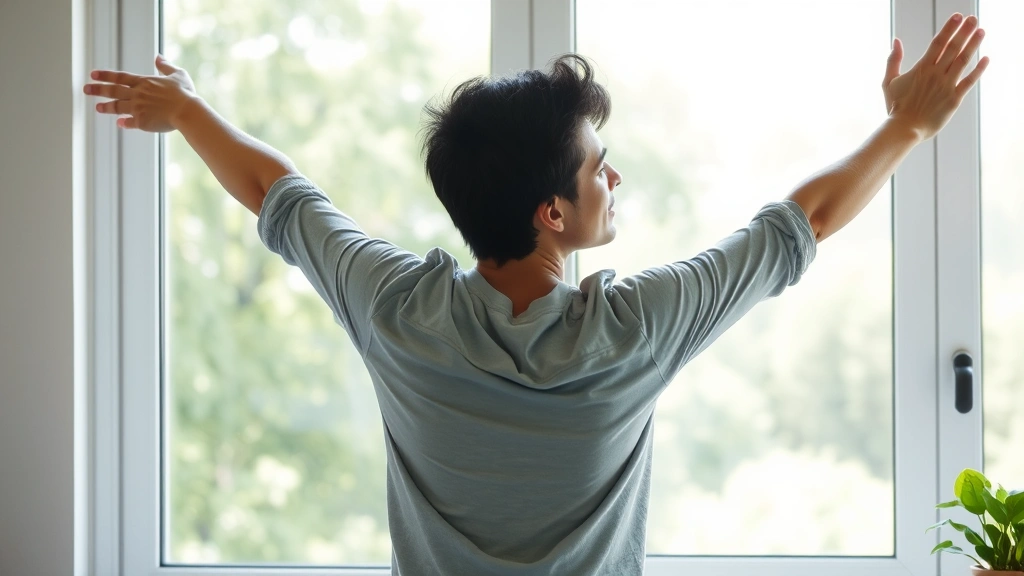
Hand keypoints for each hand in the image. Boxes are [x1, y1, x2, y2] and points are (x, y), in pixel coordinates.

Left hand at [84, 55, 197, 131]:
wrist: (187, 112)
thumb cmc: (185, 94)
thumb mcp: (178, 74)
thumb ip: (166, 66)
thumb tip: (158, 57)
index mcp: (144, 82)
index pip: (120, 77)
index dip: (105, 75)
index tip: (93, 74)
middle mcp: (137, 94)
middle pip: (113, 91)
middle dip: (97, 89)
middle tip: (86, 89)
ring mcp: (138, 108)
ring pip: (117, 107)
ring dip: (106, 107)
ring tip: (98, 108)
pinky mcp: (142, 122)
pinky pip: (130, 122)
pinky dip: (124, 122)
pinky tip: (120, 123)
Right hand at [882, 13, 989, 139]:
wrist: (904, 128)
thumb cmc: (896, 107)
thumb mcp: (889, 82)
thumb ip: (893, 60)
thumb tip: (896, 41)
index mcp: (921, 68)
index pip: (938, 43)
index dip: (949, 28)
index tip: (957, 16)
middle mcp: (936, 74)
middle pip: (953, 47)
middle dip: (964, 31)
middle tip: (973, 18)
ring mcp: (946, 86)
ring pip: (963, 60)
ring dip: (974, 44)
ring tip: (981, 31)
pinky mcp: (954, 98)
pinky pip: (969, 81)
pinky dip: (979, 69)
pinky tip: (985, 58)